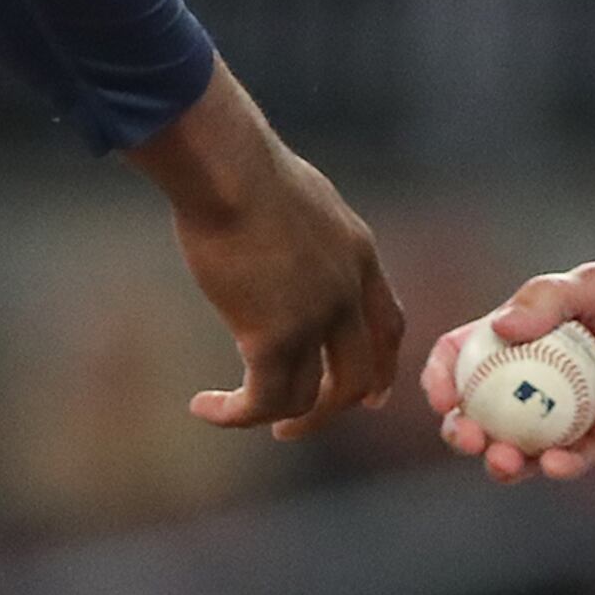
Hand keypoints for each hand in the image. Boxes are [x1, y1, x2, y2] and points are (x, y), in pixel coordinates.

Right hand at [128, 64, 400, 437]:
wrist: (229, 169)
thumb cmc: (246, 168)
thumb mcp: (299, 197)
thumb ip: (305, 232)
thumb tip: (278, 236)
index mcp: (359, 256)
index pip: (389, 325)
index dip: (381, 366)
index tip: (371, 396)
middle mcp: (347, 293)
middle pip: (359, 373)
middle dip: (333, 407)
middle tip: (296, 426)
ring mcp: (315, 318)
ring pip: (310, 397)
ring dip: (278, 418)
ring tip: (237, 414)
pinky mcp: (272, 335)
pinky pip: (263, 398)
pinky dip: (236, 413)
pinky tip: (205, 407)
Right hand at [422, 257, 594, 482]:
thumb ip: (547, 299)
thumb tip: (498, 328)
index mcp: (524, 335)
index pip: (464, 356)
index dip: (442, 375)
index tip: (440, 393)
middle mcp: (538, 377)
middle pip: (480, 411)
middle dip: (461, 430)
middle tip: (466, 436)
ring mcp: (567, 412)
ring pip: (517, 447)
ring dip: (500, 460)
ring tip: (504, 459)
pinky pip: (568, 461)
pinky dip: (556, 467)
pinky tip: (558, 462)